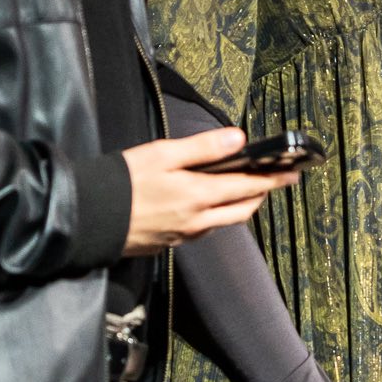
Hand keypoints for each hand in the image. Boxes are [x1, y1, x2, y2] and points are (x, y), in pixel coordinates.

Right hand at [120, 128, 298, 255]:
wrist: (88, 217)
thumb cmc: (123, 181)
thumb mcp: (163, 154)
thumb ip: (203, 148)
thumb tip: (238, 138)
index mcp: (198, 196)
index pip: (247, 187)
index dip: (272, 179)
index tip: (292, 174)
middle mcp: (196, 221)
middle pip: (241, 211)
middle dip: (260, 195)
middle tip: (274, 182)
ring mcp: (182, 236)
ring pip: (223, 223)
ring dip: (239, 207)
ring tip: (246, 191)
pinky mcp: (168, 243)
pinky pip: (202, 231)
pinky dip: (215, 217)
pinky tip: (208, 207)